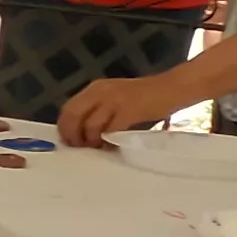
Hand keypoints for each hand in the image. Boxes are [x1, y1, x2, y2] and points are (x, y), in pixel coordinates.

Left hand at [57, 72, 192, 147]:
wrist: (172, 88)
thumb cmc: (144, 97)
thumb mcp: (114, 98)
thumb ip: (98, 109)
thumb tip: (80, 130)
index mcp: (95, 88)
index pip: (68, 108)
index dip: (64, 127)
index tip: (68, 141)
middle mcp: (100, 92)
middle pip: (73, 116)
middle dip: (72, 135)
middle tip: (80, 147)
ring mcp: (114, 100)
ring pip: (90, 126)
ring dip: (91, 141)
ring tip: (98, 147)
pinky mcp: (129, 111)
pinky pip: (110, 130)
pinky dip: (108, 141)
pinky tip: (112, 146)